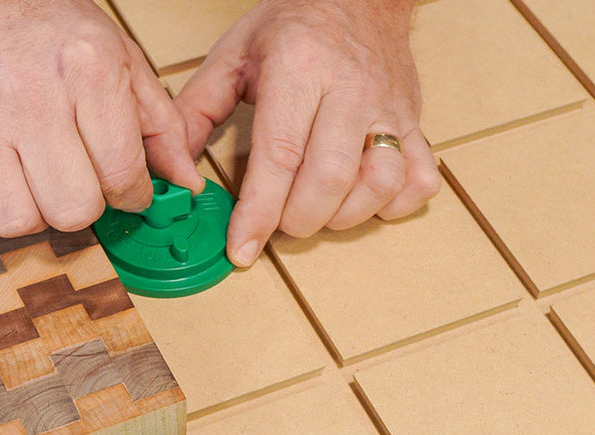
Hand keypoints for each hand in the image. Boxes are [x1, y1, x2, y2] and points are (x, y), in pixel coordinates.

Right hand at [0, 0, 203, 240]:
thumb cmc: (45, 26)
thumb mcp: (118, 56)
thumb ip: (160, 122)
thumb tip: (185, 182)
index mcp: (88, 73)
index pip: (122, 175)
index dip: (131, 195)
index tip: (123, 187)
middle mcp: (33, 101)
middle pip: (72, 210)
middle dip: (82, 206)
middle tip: (75, 180)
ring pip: (14, 221)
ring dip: (28, 213)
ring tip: (30, 181)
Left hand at [174, 0, 441, 266]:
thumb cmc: (294, 25)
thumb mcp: (233, 55)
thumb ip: (197, 111)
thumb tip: (174, 171)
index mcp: (299, 68)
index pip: (279, 156)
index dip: (258, 213)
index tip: (241, 248)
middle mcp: (350, 87)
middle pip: (328, 179)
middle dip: (296, 220)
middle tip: (278, 221)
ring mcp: (389, 106)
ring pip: (380, 184)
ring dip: (343, 216)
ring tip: (316, 209)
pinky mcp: (416, 119)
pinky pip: (419, 180)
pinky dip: (392, 205)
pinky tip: (362, 198)